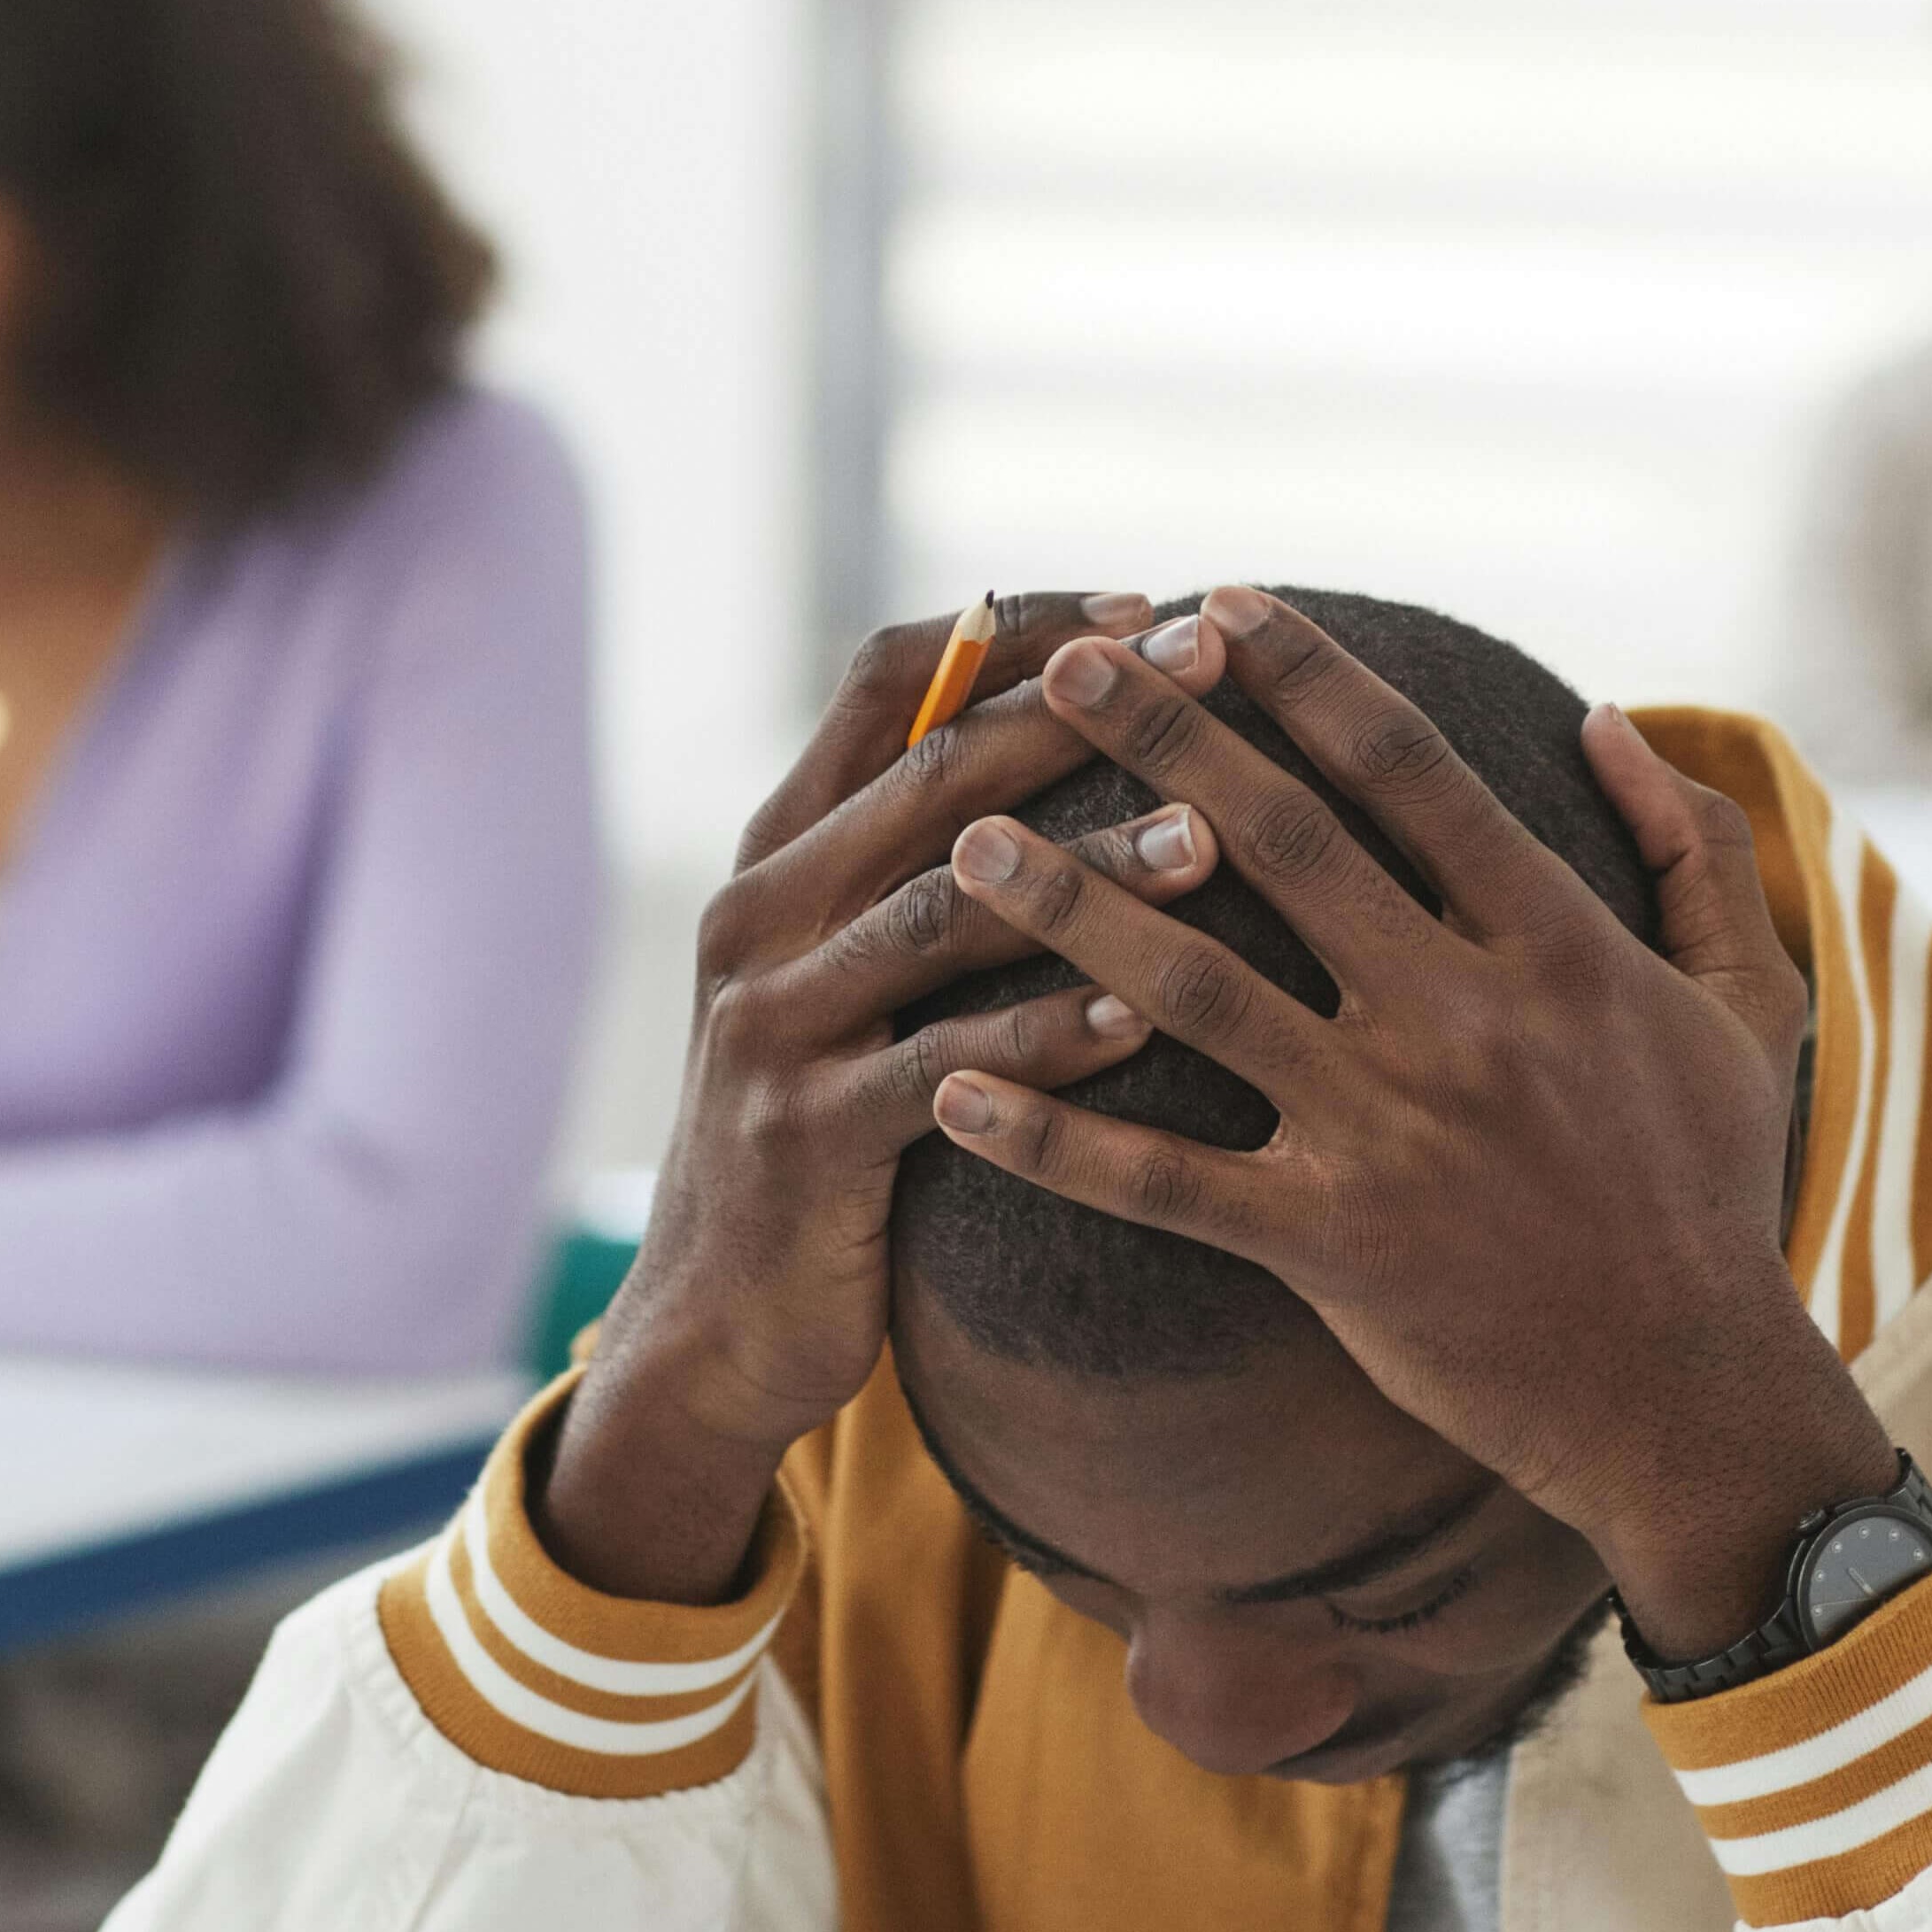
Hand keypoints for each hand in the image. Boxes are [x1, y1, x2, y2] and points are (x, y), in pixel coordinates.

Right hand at [540, 593, 1223, 1607]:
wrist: (716, 1325)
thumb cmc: (827, 1135)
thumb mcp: (855, 980)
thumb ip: (929, 865)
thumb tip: (1082, 729)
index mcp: (780, 854)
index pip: (892, 680)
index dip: (1022, 627)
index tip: (1157, 606)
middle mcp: (760, 916)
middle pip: (931, 774)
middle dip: (1083, 712)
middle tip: (1215, 672)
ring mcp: (770, 1025)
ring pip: (942, 912)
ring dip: (1087, 871)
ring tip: (1214, 840)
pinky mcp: (803, 1137)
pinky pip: (942, 1069)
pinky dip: (1046, 1038)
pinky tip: (1149, 1017)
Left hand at [927, 586, 1895, 1662]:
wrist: (1690, 1399)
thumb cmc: (1714, 1198)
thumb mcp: (1749, 1004)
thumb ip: (1694, 852)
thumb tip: (1606, 719)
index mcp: (1556, 942)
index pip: (1409, 770)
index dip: (1307, 677)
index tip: (1220, 602)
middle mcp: (1462, 1015)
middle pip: (1283, 840)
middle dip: (1163, 737)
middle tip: (1060, 661)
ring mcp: (1389, 1130)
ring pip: (1197, 993)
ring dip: (1072, 910)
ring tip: (965, 844)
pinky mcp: (1332, 1244)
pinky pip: (1164, 1184)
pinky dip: (1054, 1140)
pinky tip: (956, 1096)